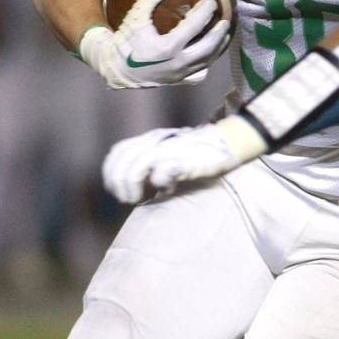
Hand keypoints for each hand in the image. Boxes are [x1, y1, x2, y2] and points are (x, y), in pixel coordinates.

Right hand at [79, 0, 228, 88]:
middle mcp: (178, 63)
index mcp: (168, 47)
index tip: (211, 2)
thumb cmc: (127, 40)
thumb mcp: (135, 17)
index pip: (194, 26)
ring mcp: (180, 74)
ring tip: (224, 34)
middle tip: (224, 20)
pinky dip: (207, 63)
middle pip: (208, 47)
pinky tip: (209, 54)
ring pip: (207, 61)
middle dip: (219, 33)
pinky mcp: (179, 81)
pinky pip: (199, 73)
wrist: (118, 69)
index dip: (205, 12)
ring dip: (218, 47)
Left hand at [102, 116, 264, 202]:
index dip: (111, 173)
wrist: (226, 143)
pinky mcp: (182, 160)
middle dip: (119, 184)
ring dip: (132, 188)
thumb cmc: (196, 155)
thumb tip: (133, 187)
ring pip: (135, 168)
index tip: (117, 190)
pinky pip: (159, 172)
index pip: (118, 152)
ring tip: (139, 200)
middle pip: (122, 161)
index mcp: (150, 139)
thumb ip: (150, 164)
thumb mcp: (169, 154)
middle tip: (128, 199)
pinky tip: (165, 190)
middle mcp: (155, 141)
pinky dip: (157, 184)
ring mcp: (168, 150)